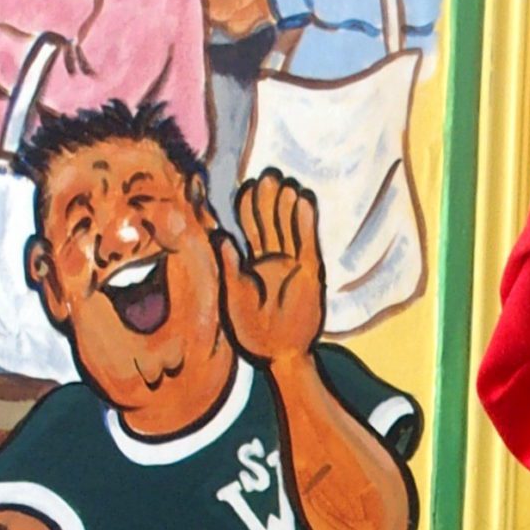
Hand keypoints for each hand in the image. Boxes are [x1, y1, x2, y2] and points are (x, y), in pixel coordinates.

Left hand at [223, 171, 325, 361]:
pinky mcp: (309, 272)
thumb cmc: (253, 329)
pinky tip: (302, 202)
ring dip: (285, 206)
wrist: (282, 352)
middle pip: (266, 221)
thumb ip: (229, 266)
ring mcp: (290, 263)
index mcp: (247, 262)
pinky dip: (305, 223)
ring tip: (282, 184)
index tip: (234, 185)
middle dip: (265, 200)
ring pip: (287, 228)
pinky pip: (307, 242)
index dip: (239, 206)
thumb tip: (220, 236)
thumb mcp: (235, 296)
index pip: (240, 227)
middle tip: (265, 177)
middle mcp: (270, 258)